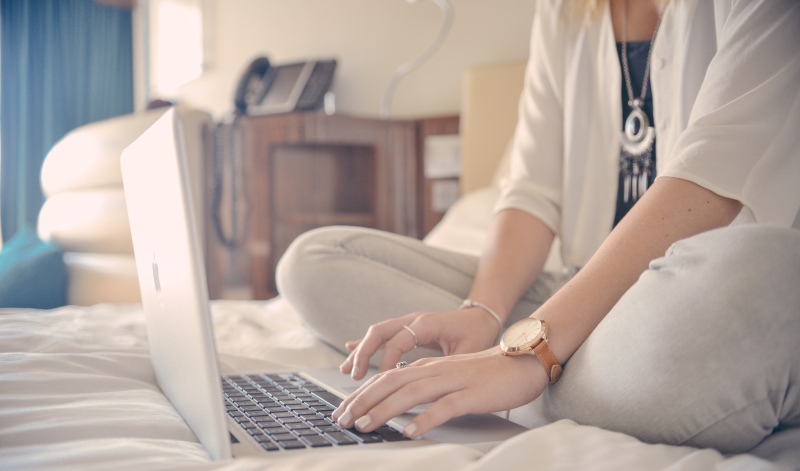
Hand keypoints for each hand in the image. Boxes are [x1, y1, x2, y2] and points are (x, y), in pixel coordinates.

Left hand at [332, 347, 548, 437]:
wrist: (523, 361)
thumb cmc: (487, 374)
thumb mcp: (450, 377)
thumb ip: (426, 387)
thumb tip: (400, 405)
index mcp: (428, 368)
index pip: (386, 378)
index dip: (361, 394)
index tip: (342, 411)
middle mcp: (435, 371)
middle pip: (390, 383)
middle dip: (362, 402)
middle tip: (341, 420)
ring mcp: (453, 381)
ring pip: (411, 393)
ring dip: (384, 410)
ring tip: (364, 426)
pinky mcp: (472, 394)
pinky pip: (445, 407)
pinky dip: (425, 419)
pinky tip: (410, 432)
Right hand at [339, 307, 501, 379]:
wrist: (482, 316)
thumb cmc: (478, 333)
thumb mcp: (468, 350)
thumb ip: (449, 364)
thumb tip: (431, 385)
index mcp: (428, 323)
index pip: (399, 341)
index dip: (388, 361)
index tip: (381, 381)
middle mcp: (414, 319)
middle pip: (380, 332)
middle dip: (364, 354)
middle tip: (354, 376)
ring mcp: (408, 322)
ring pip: (377, 333)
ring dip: (361, 351)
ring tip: (347, 371)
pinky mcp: (407, 328)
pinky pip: (382, 335)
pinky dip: (366, 345)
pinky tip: (350, 352)